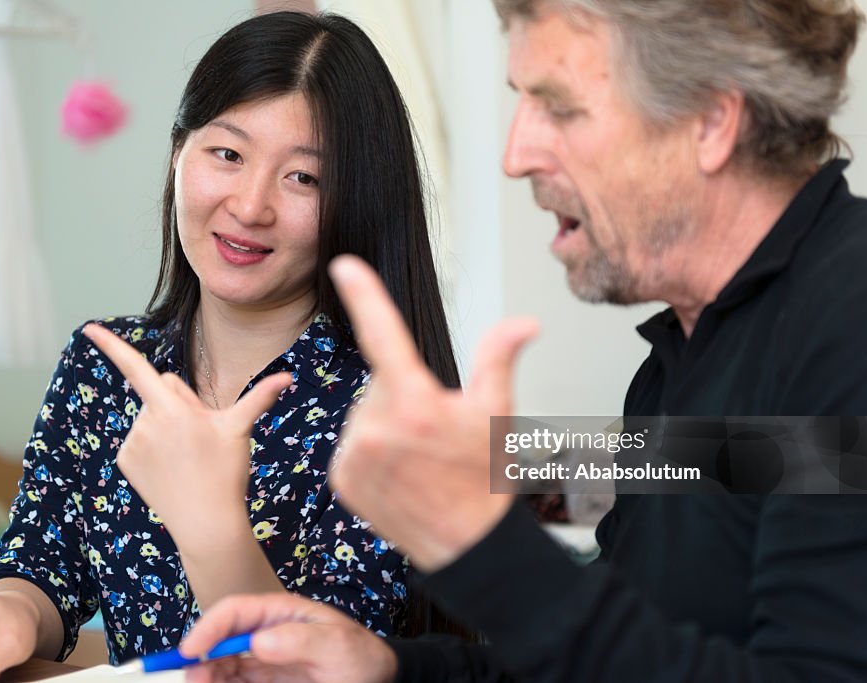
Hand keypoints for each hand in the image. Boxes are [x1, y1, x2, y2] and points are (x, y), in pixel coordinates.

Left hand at [81, 324, 291, 546]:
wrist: (206, 523)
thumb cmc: (226, 472)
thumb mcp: (240, 429)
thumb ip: (259, 397)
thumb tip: (288, 377)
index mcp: (171, 409)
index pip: (136, 368)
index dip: (112, 346)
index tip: (88, 329)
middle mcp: (146, 422)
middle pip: (161, 391)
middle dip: (178, 402)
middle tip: (201, 434)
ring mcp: (133, 443)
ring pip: (151, 417)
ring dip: (167, 427)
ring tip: (188, 456)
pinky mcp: (125, 461)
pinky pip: (140, 439)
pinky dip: (153, 448)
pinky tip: (171, 467)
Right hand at [180, 593, 396, 682]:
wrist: (377, 682)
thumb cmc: (360, 657)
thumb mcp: (337, 645)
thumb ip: (300, 640)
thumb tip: (258, 641)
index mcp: (280, 614)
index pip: (235, 612)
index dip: (209, 627)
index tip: (192, 649)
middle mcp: (265, 635)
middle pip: (220, 642)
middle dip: (200, 658)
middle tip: (193, 678)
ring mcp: (262, 662)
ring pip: (221, 667)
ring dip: (206, 675)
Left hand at [327, 255, 538, 571]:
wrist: (469, 549)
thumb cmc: (487, 480)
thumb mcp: (497, 414)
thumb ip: (499, 358)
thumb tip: (525, 322)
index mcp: (415, 404)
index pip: (385, 335)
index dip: (364, 295)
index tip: (345, 266)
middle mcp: (376, 428)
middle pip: (381, 383)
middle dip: (404, 394)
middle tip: (435, 431)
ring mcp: (354, 455)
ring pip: (364, 412)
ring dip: (386, 423)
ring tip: (418, 457)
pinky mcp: (341, 478)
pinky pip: (350, 442)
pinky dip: (369, 448)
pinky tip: (398, 470)